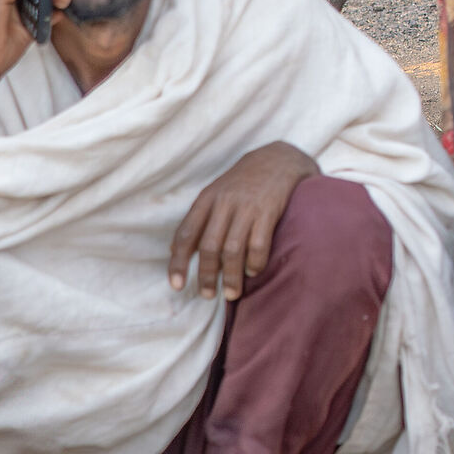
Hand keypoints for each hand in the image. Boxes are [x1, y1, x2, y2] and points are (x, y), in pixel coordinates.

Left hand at [169, 142, 318, 297]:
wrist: (279, 159)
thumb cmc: (243, 182)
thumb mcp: (215, 193)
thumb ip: (197, 220)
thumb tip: (174, 249)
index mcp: (207, 199)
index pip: (186, 234)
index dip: (178, 262)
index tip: (177, 285)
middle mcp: (224, 203)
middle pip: (209, 246)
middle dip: (206, 275)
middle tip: (207, 295)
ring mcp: (247, 207)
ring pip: (233, 250)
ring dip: (230, 276)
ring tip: (231, 293)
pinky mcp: (269, 211)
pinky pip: (258, 244)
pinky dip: (254, 263)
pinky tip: (252, 271)